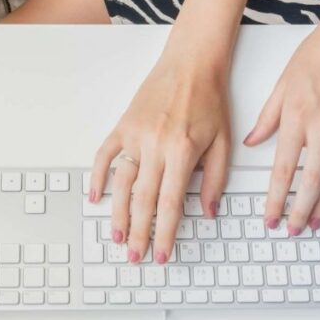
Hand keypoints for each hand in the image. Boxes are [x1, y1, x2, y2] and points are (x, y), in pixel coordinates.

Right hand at [88, 46, 230, 263]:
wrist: (191, 63)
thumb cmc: (209, 99)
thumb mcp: (223, 141)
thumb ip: (216, 179)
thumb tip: (208, 211)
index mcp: (182, 151)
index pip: (170, 204)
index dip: (164, 234)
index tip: (161, 254)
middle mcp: (156, 145)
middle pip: (144, 200)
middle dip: (139, 233)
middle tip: (135, 256)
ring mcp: (136, 135)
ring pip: (122, 183)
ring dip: (118, 213)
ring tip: (117, 238)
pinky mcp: (123, 125)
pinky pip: (105, 154)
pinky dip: (97, 176)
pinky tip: (95, 197)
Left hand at [244, 0, 319, 234]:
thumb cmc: (318, 54)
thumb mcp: (283, 84)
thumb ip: (267, 117)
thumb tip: (251, 141)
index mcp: (297, 118)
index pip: (284, 170)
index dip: (276, 200)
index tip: (271, 218)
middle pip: (313, 182)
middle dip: (301, 211)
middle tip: (294, 230)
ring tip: (317, 221)